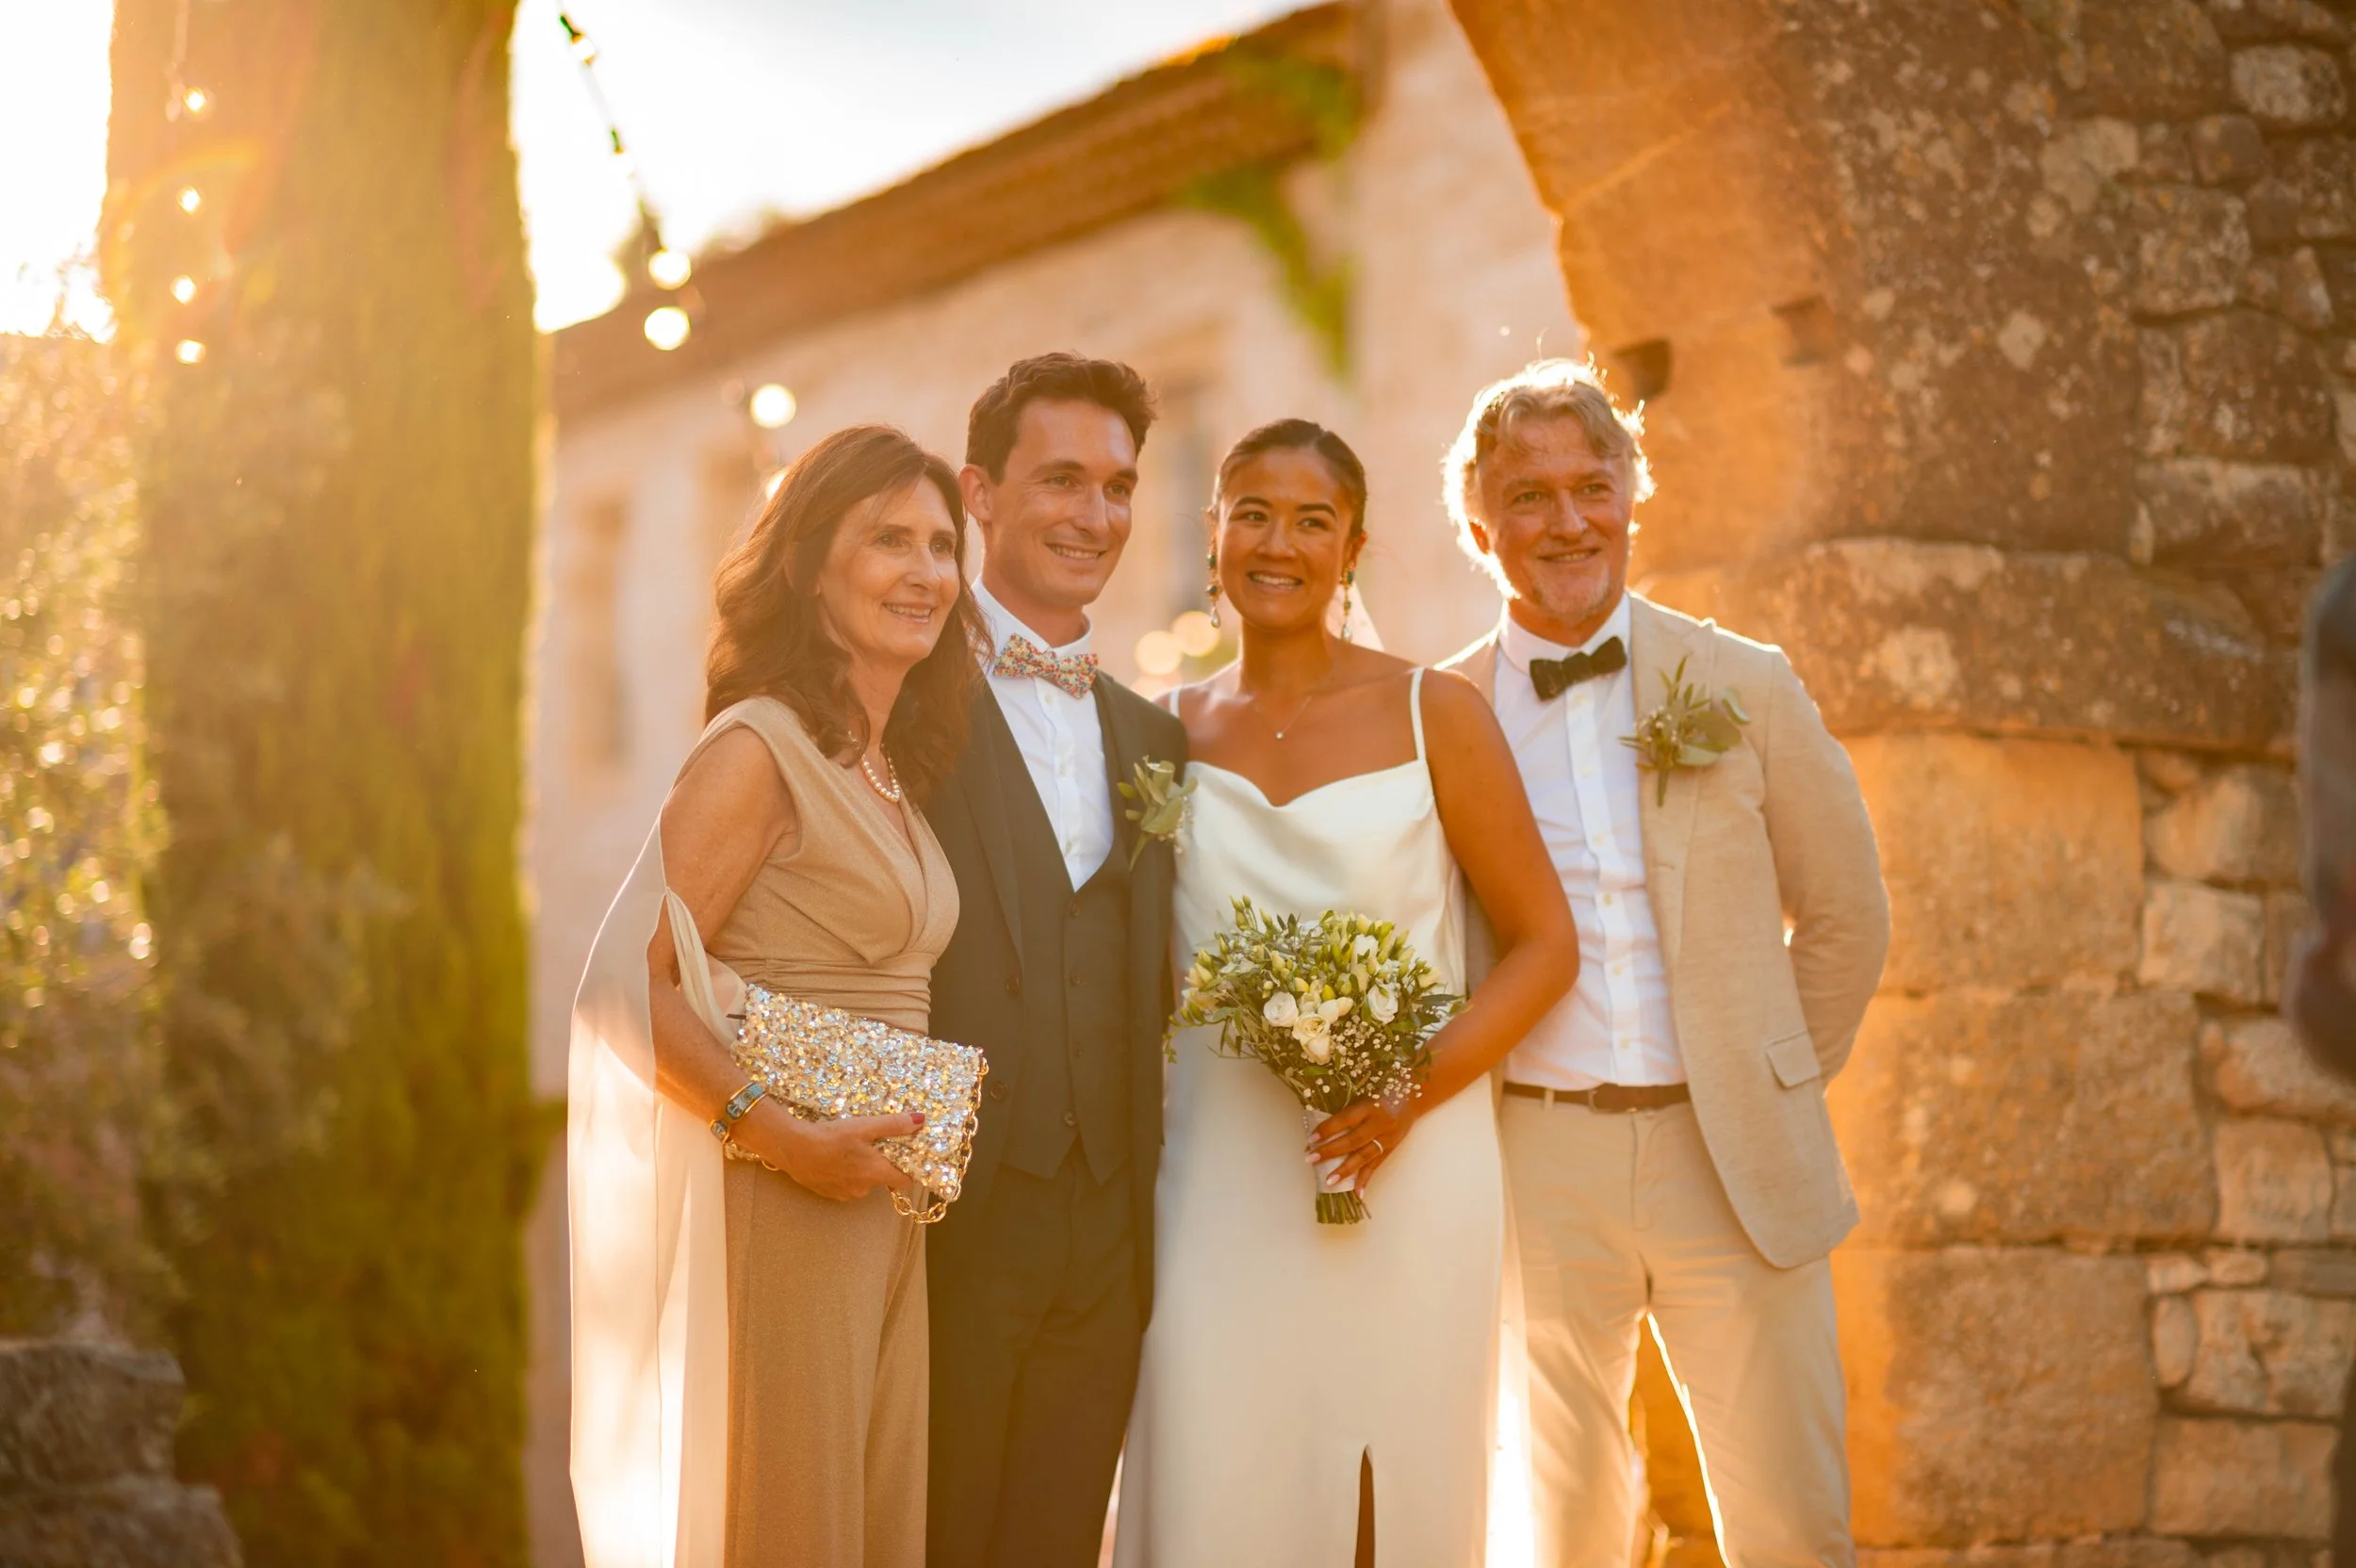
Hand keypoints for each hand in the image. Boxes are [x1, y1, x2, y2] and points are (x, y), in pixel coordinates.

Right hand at [733, 1101, 921, 1201]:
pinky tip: (835, 1159)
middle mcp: (864, 1189)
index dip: (908, 1169)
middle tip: (871, 1144)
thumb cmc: (831, 1137)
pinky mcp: (830, 1194)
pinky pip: (847, 1185)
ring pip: (864, 1182)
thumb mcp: (864, 1126)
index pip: (905, 1182)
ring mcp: (846, 1194)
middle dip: (880, 1164)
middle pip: (883, 1179)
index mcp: (876, 1174)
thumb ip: (893, 1125)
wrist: (793, 1149)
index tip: (905, 1156)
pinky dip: (845, 1174)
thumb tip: (921, 1121)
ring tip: (850, 1149)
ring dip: (862, 1169)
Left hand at [1308, 1094, 1416, 1192]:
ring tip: (1329, 1181)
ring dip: (1346, 1170)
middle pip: (1353, 1140)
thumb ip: (1348, 1110)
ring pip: (1364, 1156)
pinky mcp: (1392, 1148)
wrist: (1414, 1096)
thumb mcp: (1365, 1094)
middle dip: (1331, 1151)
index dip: (1328, 1129)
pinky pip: (1377, 1165)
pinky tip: (1357, 1193)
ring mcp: (1387, 1138)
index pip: (1346, 1119)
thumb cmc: (1383, 1091)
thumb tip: (1323, 1127)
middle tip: (1311, 1159)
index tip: (1311, 1138)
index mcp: (1371, 1106)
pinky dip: (1366, 1179)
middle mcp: (1380, 1123)